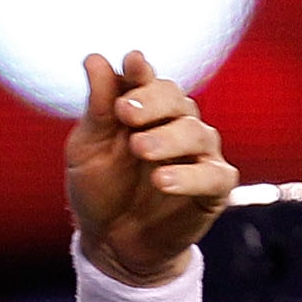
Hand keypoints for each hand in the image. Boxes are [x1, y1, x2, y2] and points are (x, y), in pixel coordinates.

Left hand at [65, 50, 237, 282]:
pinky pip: (213, 175)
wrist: (110, 243)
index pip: (149, 81)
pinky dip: (190, 175)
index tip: (131, 63)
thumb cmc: (100, 189)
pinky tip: (163, 180)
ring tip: (140, 149)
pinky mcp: (214, 187)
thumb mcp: (87, 149)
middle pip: (178, 99)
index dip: (141, 73)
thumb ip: (97, 107)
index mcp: (146, 109)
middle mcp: (178, 124)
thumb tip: (94, 58)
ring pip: (197, 133)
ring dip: (167, 138)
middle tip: (125, 112)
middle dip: (153, 102)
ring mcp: (200, 154)